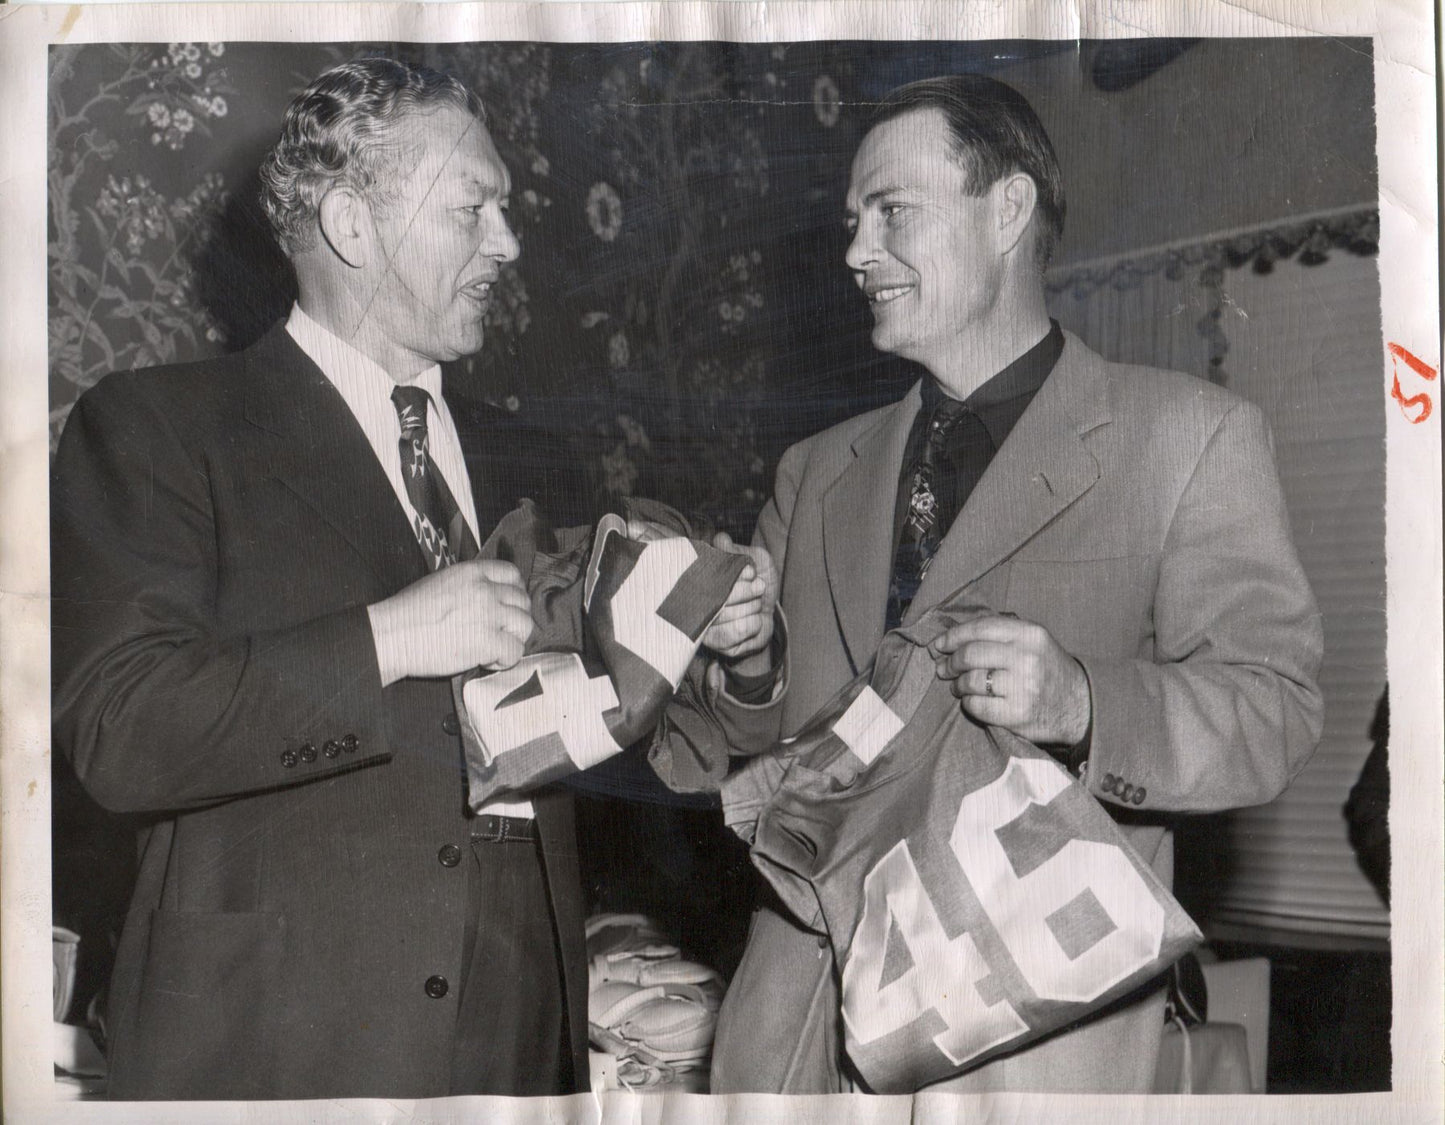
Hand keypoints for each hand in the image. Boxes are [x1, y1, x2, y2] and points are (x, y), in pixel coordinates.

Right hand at [368, 559, 534, 684]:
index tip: (506, 607)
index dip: (514, 592)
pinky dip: (505, 660)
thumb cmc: (408, 615)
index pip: (511, 574)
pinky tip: (487, 661)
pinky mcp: (486, 640)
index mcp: (471, 572)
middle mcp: (483, 589)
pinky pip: (515, 650)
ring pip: (524, 625)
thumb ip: (468, 587)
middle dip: (514, 619)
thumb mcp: (441, 583)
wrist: (391, 635)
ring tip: (493, 648)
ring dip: (512, 639)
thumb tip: (488, 600)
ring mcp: (487, 614)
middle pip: (522, 601)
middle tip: (500, 633)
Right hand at [701, 532, 777, 670]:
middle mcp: (697, 606)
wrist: (771, 610)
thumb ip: (737, 550)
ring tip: (755, 605)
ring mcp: (705, 627)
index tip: (750, 573)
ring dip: (750, 609)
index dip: (732, 576)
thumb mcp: (754, 559)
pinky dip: (753, 624)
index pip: (704, 577)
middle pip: (717, 600)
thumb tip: (721, 540)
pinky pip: (735, 635)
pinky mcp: (718, 645)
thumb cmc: (759, 582)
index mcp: (700, 582)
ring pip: (727, 618)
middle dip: (746, 592)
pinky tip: (754, 620)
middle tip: (759, 587)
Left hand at [929, 613, 1089, 744]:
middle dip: (950, 662)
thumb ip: (999, 634)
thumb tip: (951, 638)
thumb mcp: (1032, 641)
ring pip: (971, 681)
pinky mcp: (1017, 714)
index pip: (980, 628)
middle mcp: (1026, 658)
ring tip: (958, 686)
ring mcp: (1023, 688)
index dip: (953, 636)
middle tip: (943, 668)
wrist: (1079, 705)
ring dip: (958, 685)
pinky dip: (968, 703)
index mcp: (1029, 634)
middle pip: (970, 655)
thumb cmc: (1046, 669)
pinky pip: (977, 706)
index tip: (939, 645)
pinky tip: (972, 701)